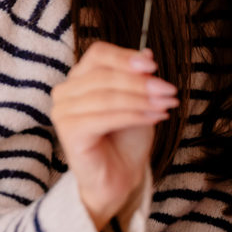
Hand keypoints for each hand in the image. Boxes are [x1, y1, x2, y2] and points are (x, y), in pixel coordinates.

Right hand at [51, 42, 177, 228]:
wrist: (120, 178)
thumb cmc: (126, 138)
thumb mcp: (138, 101)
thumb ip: (138, 78)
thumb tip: (147, 54)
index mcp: (79, 78)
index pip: (98, 54)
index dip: (126, 57)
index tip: (154, 66)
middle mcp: (66, 92)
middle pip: (104, 75)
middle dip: (141, 83)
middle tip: (169, 90)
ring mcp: (63, 112)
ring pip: (106, 96)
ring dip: (141, 99)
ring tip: (166, 105)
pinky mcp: (69, 132)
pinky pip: (104, 117)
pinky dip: (133, 115)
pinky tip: (155, 117)